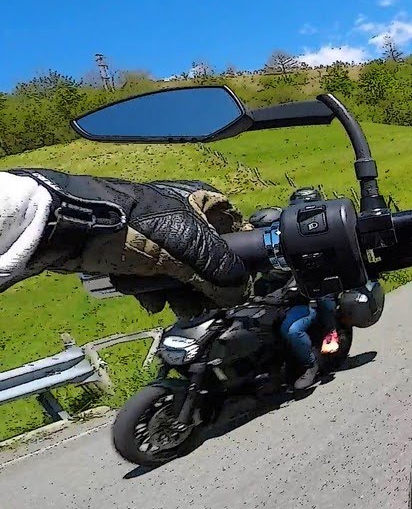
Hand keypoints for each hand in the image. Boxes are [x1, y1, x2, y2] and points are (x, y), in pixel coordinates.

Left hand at [13, 169, 248, 315]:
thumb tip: (239, 294)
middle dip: (205, 284)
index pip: (235, 228)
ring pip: (181, 269)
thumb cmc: (138, 230)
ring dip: (180, 293)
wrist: (75, 229)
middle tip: (201, 304)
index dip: (239, 257)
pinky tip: (148, 300)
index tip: (235, 283)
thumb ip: (220, 271)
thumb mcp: (189, 248)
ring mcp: (156, 233)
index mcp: (200, 201)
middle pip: (209, 256)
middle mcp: (182, 215)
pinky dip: (154, 289)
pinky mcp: (132, 249)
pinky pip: (154, 273)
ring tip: (174, 307)